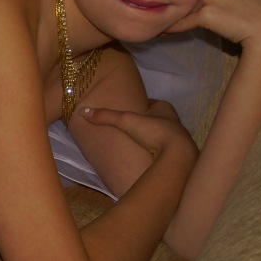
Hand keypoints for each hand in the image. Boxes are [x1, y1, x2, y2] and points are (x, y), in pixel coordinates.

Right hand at [80, 99, 196, 162]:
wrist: (177, 156)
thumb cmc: (155, 132)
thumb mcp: (127, 121)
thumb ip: (106, 116)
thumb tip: (82, 112)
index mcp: (164, 108)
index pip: (149, 104)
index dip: (137, 107)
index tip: (125, 111)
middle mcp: (173, 121)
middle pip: (153, 119)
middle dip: (141, 123)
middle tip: (125, 128)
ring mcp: (176, 138)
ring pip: (158, 134)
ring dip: (147, 138)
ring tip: (131, 142)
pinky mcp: (175, 153)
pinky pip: (161, 149)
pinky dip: (152, 150)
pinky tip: (142, 155)